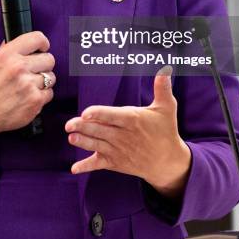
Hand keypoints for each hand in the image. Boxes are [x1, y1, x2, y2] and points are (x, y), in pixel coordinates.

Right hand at [0, 31, 55, 136]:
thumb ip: (9, 49)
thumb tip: (25, 43)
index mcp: (7, 54)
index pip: (37, 38)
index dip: (43, 44)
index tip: (42, 49)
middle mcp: (18, 67)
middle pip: (49, 59)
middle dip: (43, 65)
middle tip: (33, 71)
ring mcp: (28, 85)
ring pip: (51, 77)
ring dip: (43, 81)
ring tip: (30, 86)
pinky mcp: (35, 101)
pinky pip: (50, 93)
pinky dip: (42, 96)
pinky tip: (29, 97)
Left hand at [64, 66, 191, 198]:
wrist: (169, 162)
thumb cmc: (165, 130)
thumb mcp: (167, 108)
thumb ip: (162, 88)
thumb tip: (165, 69)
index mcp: (132, 120)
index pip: (112, 116)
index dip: (99, 114)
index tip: (86, 113)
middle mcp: (123, 136)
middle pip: (100, 131)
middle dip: (83, 128)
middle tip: (68, 124)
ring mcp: (118, 151)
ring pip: (96, 145)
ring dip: (83, 142)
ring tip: (70, 137)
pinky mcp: (115, 163)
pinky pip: (99, 164)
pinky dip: (86, 166)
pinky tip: (74, 168)